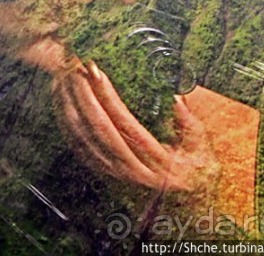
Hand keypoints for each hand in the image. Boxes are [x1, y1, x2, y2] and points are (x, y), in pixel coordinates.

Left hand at [52, 60, 219, 192]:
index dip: (109, 98)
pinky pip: (77, 143)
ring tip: (67, 76)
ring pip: (83, 136)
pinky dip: (66, 120)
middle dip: (85, 95)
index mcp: (159, 165)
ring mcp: (114, 172)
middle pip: (99, 128)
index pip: (126, 126)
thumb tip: (175, 97)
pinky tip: (63, 99)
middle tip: (76, 68)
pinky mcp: (101, 170)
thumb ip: (189, 121)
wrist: (186, 196)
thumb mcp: (201, 145)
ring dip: (71, 105)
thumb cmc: (194, 166)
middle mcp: (133, 171)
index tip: (98, 73)